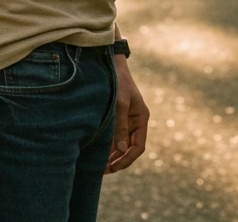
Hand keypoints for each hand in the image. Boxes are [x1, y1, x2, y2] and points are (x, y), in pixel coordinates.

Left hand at [106, 55, 147, 173]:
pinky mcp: (116, 120)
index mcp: (141, 118)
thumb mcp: (120, 104)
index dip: (127, 159)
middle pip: (129, 149)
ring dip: (111, 156)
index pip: (138, 146)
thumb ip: (120, 126)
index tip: (113, 167)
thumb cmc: (118, 83)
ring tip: (97, 166)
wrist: (111, 66)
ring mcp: (126, 122)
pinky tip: (96, 154)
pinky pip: (114, 138)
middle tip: (102, 171)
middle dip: (118, 161)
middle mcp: (135, 122)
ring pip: (121, 146)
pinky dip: (107, 147)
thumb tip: (122, 149)